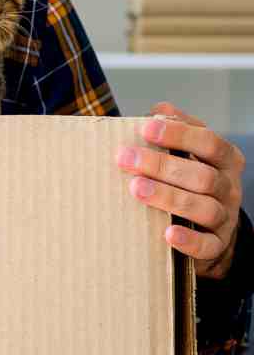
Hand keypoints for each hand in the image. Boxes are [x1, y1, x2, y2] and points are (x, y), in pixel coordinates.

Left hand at [116, 101, 245, 278]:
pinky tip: (167, 233)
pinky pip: (207, 244)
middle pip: (203, 176)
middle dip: (161, 166)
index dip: (179, 135)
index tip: (146, 129)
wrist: (206, 221)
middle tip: (125, 159)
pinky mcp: (217, 243)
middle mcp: (229, 186)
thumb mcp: (187, 148)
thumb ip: (174, 127)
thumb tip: (158, 110)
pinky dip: (189, 240)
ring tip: (136, 188)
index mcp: (225, 158)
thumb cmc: (188, 174)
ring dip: (168, 197)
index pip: (209, 142)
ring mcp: (226, 216)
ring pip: (204, 208)